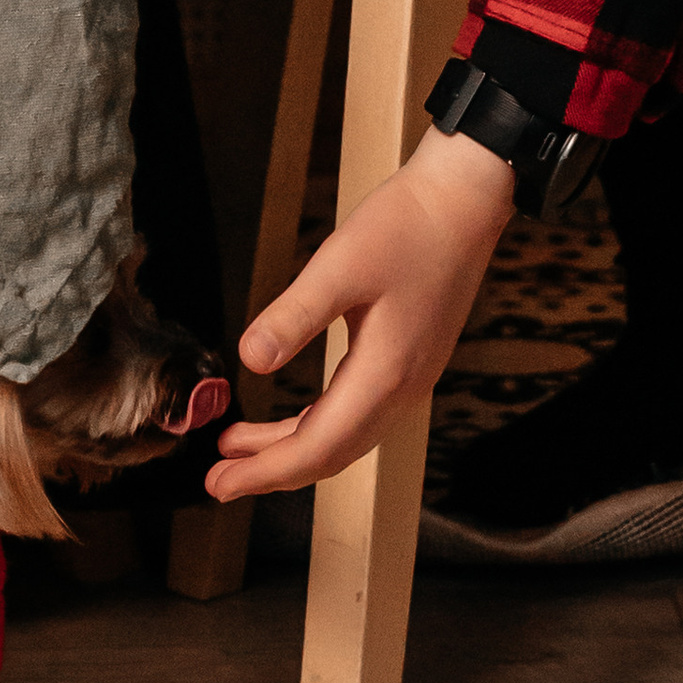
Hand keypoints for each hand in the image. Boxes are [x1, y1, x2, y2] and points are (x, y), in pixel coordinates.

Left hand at [205, 129, 514, 503]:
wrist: (463, 200)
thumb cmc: (406, 226)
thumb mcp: (339, 266)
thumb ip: (294, 316)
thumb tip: (250, 361)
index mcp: (385, 373)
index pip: (318, 445)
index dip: (265, 471)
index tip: (219, 482)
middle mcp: (402, 388)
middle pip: (332, 453)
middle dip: (272, 471)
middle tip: (219, 479)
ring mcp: (410, 378)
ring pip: (345, 436)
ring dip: (292, 448)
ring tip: (240, 448)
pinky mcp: (409, 361)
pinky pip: (358, 414)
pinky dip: (317, 425)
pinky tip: (289, 417)